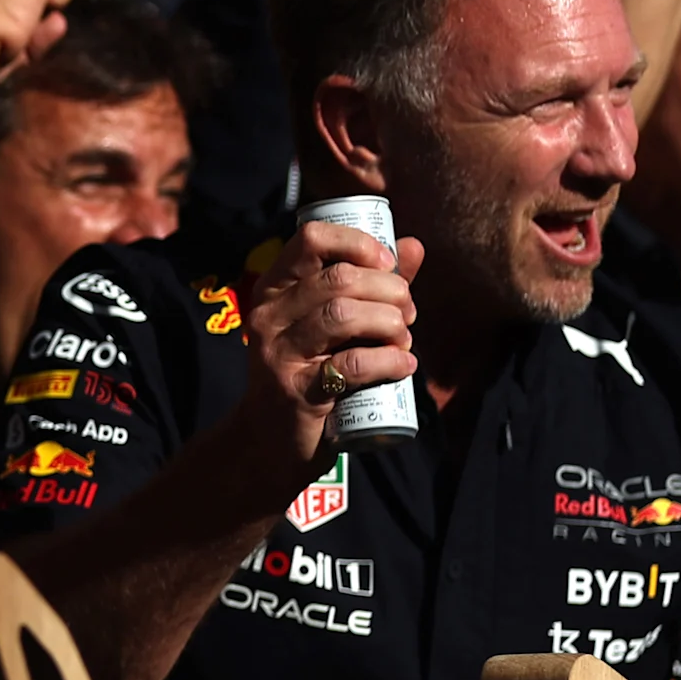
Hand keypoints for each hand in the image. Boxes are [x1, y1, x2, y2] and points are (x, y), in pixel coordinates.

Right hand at [229, 215, 419, 472]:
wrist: (271, 440)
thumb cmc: (309, 372)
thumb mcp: (331, 325)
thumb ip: (371, 285)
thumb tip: (412, 247)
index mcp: (274, 289)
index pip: (310, 238)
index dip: (357, 243)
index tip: (388, 265)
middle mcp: (268, 316)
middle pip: (339, 279)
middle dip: (388, 290)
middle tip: (408, 312)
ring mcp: (279, 355)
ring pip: (344, 316)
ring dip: (389, 323)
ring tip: (403, 339)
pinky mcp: (297, 393)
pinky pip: (352, 365)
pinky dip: (389, 361)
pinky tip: (406, 365)